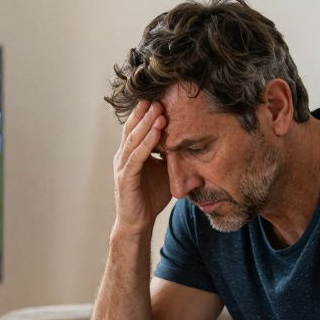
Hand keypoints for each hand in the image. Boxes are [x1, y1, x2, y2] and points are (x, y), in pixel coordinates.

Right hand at [112, 100, 170, 235]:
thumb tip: (197, 147)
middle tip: (159, 96)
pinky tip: (156, 132)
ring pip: (134, 139)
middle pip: (133, 128)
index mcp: (131, 153)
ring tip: (158, 109)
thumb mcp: (166, 173)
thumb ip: (174, 158)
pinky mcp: (125, 177)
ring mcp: (123, 166)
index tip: (161, 98)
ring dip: (147, 123)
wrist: (137, 223)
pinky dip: (147, 143)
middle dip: (145, 112)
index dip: (147, 113)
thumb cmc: (150, 198)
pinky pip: (137, 156)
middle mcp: (124, 156)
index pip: (137, 128)